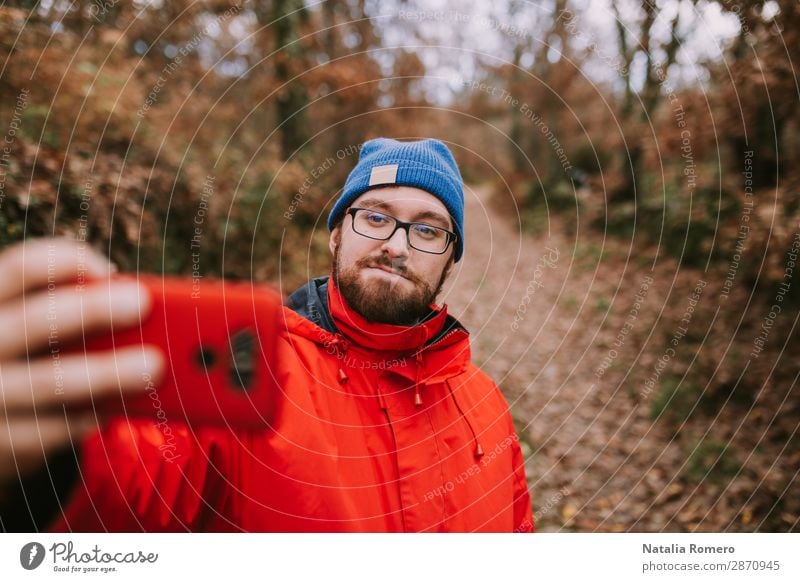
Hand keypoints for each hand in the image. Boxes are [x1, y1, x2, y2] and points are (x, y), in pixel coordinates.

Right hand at [0, 238, 163, 486]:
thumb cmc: (24, 364)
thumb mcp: (33, 333)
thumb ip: (70, 315)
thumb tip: (139, 302)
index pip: (22, 268)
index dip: (68, 262)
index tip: (112, 272)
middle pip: (36, 320)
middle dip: (92, 309)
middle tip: (141, 302)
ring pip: (47, 381)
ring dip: (106, 373)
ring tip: (154, 365)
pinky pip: (48, 429)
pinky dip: (90, 416)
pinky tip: (121, 407)